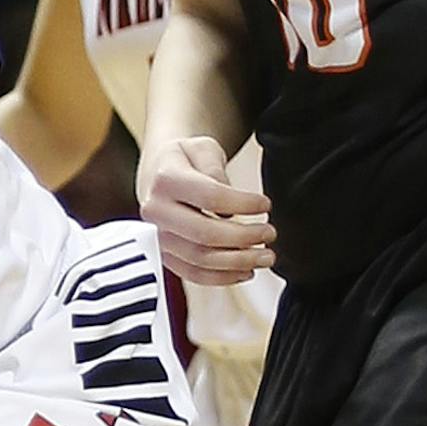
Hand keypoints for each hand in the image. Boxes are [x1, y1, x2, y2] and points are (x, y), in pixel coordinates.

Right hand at [137, 136, 275, 284]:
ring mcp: (157, 236)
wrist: (158, 174)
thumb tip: (229, 202)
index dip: (243, 203)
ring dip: (239, 262)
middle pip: (204, 233)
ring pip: (200, 259)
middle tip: (270, 233)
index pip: (209, 197)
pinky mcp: (164, 255)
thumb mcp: (201, 148)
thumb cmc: (185, 160)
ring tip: (266, 256)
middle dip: (244, 237)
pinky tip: (246, 271)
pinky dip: (223, 277)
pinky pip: (193, 274)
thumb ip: (215, 167)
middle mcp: (156, 210)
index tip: (266, 204)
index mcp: (165, 179)